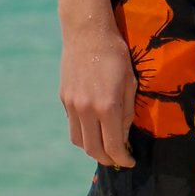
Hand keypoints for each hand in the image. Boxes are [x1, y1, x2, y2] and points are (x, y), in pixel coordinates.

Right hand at [60, 23, 136, 165]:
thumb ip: (127, 114)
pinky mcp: (64, 99)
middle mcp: (86, 110)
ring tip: (106, 146)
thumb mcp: (130, 84)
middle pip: (93, 150)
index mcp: (107, 107)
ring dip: (93, 149)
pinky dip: (84, 133)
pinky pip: (73, 126)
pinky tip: (95, 128)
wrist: (88, 33)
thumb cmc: (116, 56)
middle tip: (118, 158)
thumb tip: (123, 138)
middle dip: (107, 159)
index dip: (123, 159)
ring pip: (79, 141)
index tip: (129, 162)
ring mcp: (72, 105)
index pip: (113, 146)